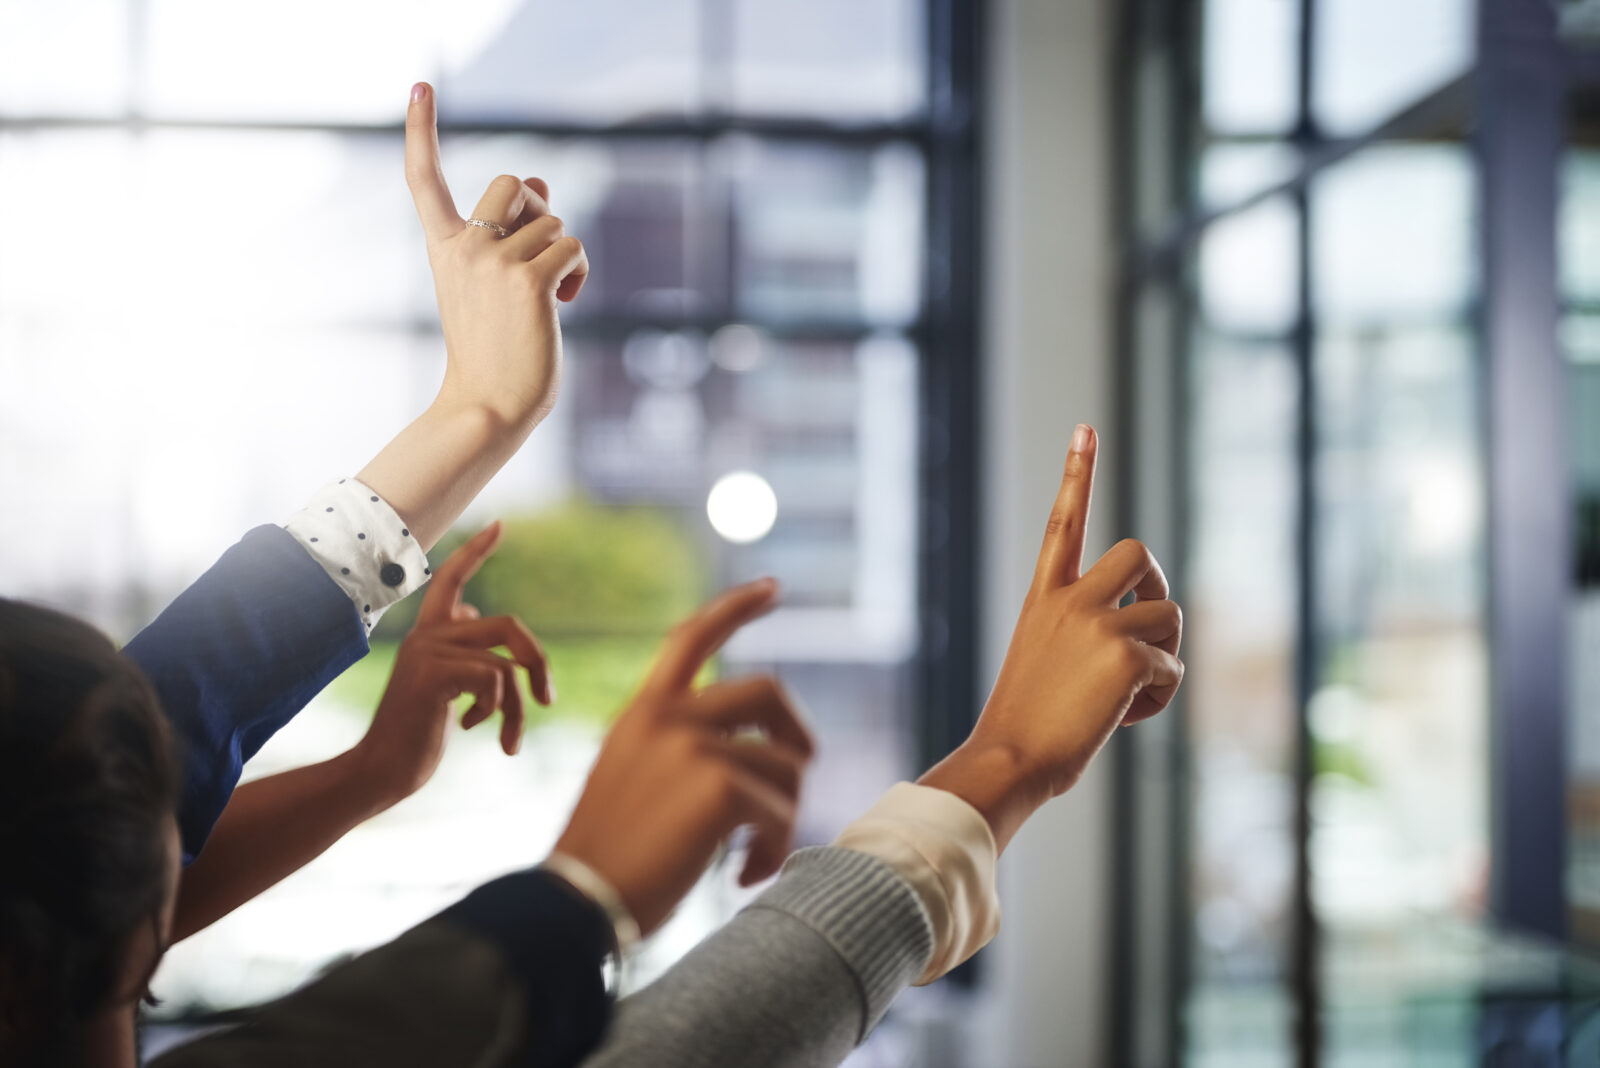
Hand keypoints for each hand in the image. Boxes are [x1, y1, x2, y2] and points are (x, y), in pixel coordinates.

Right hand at [351, 521, 552, 803]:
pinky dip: (497, 710)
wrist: (381, 770)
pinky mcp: (431, 674)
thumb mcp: (442, 684)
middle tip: (547, 701)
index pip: (452, 579)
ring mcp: (427, 652)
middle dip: (539, 663)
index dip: (475, 552)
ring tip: (510, 741)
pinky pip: (494, 679)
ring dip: (519, 708)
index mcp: (430, 634)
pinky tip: (471, 728)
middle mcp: (427, 635)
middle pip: (510, 626)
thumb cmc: (415, 734)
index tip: (499, 525)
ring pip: (506, 663)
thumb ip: (458, 648)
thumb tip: (474, 612)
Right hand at [405, 82, 588, 425]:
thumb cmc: (495, 350)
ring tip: (550, 298)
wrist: (489, 404)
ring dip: (564, 255)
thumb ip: (509, 232)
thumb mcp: (492, 284)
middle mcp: (464, 248)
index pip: (424, 180)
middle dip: (542, 206)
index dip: (422, 132)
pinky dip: (577, 274)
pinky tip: (562, 305)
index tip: (420, 88)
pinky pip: (572, 249)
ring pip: (554, 222)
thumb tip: (541, 179)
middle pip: (514, 182)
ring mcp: (494, 262)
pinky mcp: (528, 281)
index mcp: (444, 249)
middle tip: (543, 249)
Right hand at [553, 579, 814, 934]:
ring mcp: (694, 748)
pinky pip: (781, 811)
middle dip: (797, 735)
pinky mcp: (719, 787)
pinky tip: (744, 873)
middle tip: (797, 779)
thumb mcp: (629, 779)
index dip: (735, 607)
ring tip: (749, 857)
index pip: (691, 638)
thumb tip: (757, 756)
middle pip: (768, 692)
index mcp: (642, 712)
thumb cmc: (605, 862)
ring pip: (785, 766)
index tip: (771, 587)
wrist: (574, 905)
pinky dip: (774, 847)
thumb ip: (678, 752)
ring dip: (781, 816)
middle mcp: (668, 718)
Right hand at [919, 425, 1183, 849]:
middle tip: (1149, 632)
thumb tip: (1150, 649)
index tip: (1085, 428)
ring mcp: (1096, 622)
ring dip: (1165, 658)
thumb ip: (1086, 637)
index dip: (1078, 473)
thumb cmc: (1026, 727)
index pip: (1064, 522)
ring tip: (1128, 696)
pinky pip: (1173, 667)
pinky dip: (1160, 698)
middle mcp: (1068, 599)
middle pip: (1141, 555)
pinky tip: (1123, 719)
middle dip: (1159, 589)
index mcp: (1043, 598)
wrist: (1010, 758)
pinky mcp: (1125, 653)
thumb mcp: (1047, 664)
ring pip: (1169, 615)